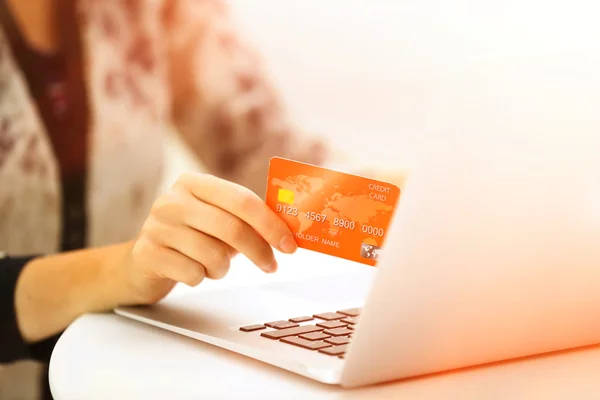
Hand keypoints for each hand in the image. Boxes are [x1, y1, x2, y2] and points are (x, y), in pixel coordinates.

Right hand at [123, 173, 297, 303]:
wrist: (142, 262)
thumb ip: (246, 220)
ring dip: (223, 268)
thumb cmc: (190, 238)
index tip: (289, 245)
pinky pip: (193, 273)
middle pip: (231, 228)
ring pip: (213, 255)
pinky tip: (191, 271)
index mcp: (194, 183)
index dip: (270, 224)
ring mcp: (156, 226)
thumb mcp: (216, 220)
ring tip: (214, 265)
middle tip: (271, 265)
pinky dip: (201, 278)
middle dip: (259, 251)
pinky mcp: (147, 254)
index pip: (242, 199)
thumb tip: (287, 233)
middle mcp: (173, 200)